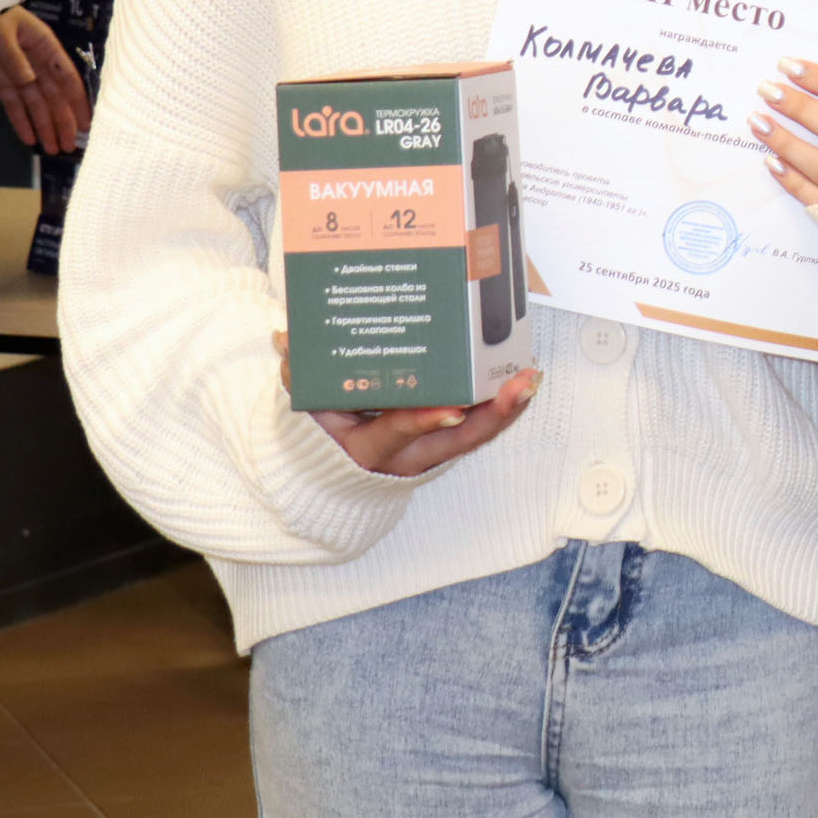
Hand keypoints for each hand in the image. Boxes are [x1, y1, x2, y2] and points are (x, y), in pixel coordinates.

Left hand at [0, 6, 90, 153]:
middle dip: (62, 121)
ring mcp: (19, 72)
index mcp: (45, 47)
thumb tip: (30, 82)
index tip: (86, 122)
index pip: (66, 77)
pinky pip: (13, 102)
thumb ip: (15, 59)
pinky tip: (29, 138)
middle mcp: (37, 63)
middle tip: (69, 146)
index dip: (77, 101)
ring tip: (52, 149)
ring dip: (44, 126)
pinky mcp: (1, 79)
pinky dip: (20, 120)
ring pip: (36, 103)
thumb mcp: (2, 34)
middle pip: (53, 96)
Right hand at [276, 332, 540, 478]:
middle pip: (457, 441)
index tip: (449, 410)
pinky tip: (523, 381)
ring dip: (507, 408)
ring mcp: (430, 453)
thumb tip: (286, 338)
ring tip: (531, 376)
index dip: (421, 421)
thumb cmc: (323, 435)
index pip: (396, 432)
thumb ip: (299, 377)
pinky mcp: (445, 445)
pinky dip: (501, 408)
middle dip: (493, 414)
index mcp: (368, 447)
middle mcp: (407, 455)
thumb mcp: (306, 410)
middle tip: (521, 383)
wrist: (329, 478)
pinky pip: (478, 430)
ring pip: (475, 436)